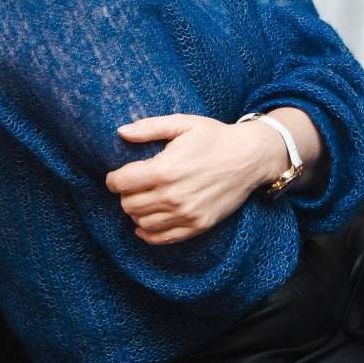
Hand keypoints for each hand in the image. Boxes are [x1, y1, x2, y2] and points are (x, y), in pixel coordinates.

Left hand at [104, 114, 285, 244]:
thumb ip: (149, 127)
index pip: (121, 183)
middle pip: (128, 205)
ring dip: (136, 213)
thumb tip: (121, 132)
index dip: (113, 179)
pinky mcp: (198, 225)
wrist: (250, 157)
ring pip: (142, 222)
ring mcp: (186, 214)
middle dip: (124, 195)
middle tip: (131, 187)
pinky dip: (148, 234)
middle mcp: (173, 196)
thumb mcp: (182, 124)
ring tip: (142, 200)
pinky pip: (163, 238)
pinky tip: (145, 224)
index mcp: (164, 170)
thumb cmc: (214, 137)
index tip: (116, 176)